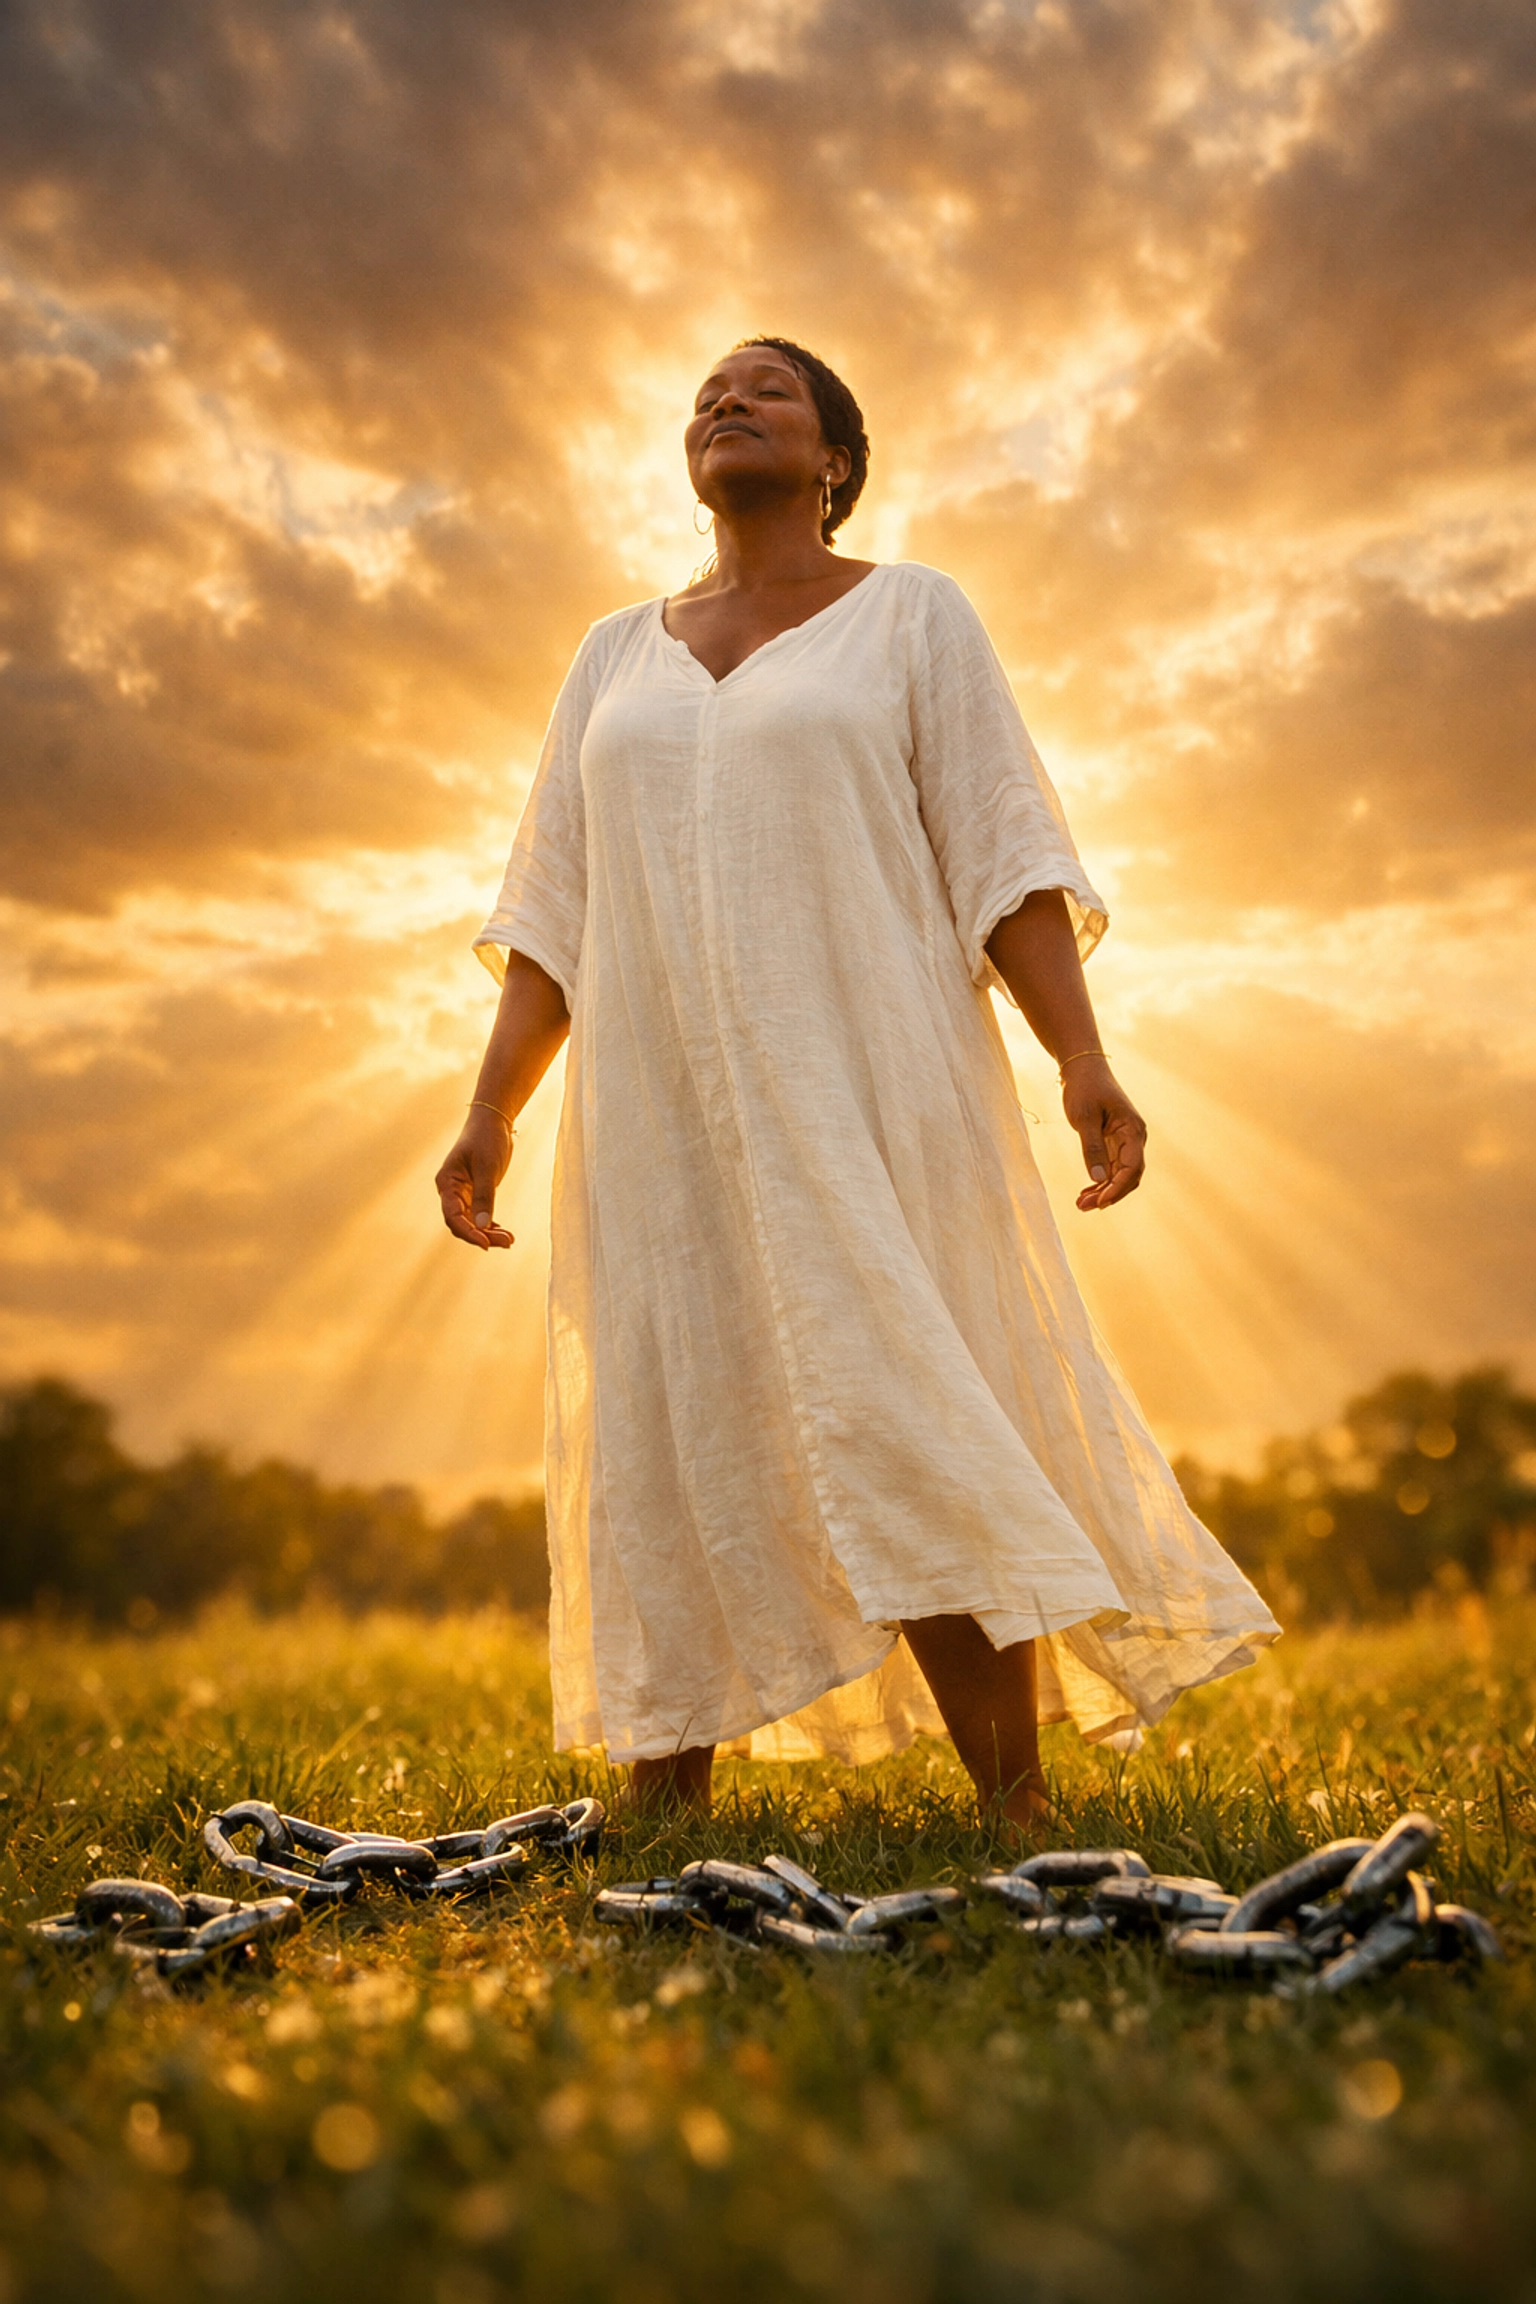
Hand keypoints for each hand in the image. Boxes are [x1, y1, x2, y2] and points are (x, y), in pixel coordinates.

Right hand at [435, 1109, 515, 1249]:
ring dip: (488, 1232)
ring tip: (509, 1240)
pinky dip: (490, 1225)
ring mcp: (462, 1192)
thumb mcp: (487, 1167)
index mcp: (447, 1182)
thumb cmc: (486, 1138)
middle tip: (507, 1242)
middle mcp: (451, 1190)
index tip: (485, 1243)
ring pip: (471, 1221)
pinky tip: (503, 1232)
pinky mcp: (474, 1192)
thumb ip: (484, 1196)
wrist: (493, 1121)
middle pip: (462, 1222)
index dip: (468, 1232)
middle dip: (482, 1235)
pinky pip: (479, 1215)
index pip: (453, 1215)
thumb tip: (484, 1225)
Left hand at [1061, 1057, 1145, 1210]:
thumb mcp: (1084, 1118)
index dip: (1118, 1187)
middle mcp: (1134, 1137)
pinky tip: (1085, 1193)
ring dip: (1103, 1191)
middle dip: (1109, 1194)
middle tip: (1084, 1207)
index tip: (1100, 1202)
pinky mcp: (1114, 1142)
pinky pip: (1111, 1168)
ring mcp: (1125, 1141)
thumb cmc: (1084, 1087)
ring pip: (1120, 1175)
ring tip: (1081, 1204)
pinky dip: (1100, 1181)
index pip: (1132, 1167)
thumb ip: (1092, 1147)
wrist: (1082, 1068)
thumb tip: (1099, 1178)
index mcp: (1133, 1129)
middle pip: (1129, 1176)